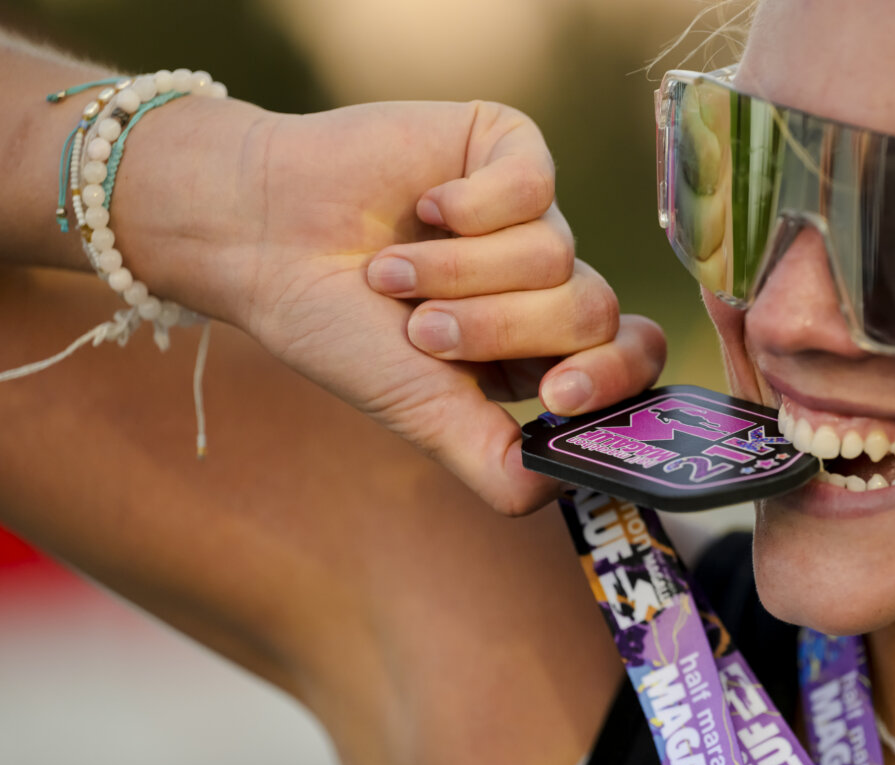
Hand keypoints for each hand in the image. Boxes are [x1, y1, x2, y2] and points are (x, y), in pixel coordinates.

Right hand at [119, 97, 665, 513]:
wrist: (264, 238)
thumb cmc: (339, 328)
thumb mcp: (422, 415)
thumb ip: (499, 465)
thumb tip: (570, 486)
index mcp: (538, 348)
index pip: (630, 359)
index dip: (611, 378)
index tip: (556, 396)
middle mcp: (546, 281)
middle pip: (589, 313)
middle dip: (498, 330)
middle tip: (422, 331)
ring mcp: (534, 213)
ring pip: (554, 254)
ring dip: (456, 273)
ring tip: (389, 272)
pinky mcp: (510, 148)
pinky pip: (534, 187)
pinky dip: (467, 209)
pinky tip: (424, 206)